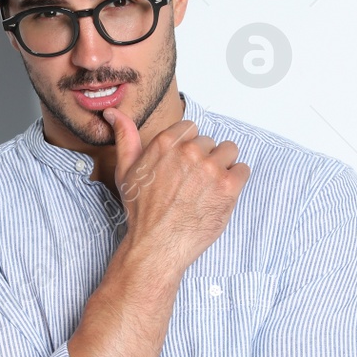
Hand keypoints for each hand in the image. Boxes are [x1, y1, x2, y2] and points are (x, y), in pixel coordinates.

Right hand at [104, 105, 249, 275]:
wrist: (158, 245)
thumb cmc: (142, 211)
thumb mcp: (126, 170)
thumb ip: (125, 137)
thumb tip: (113, 112)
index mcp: (167, 143)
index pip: (191, 129)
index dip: (188, 148)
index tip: (183, 166)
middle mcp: (190, 151)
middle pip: (210, 142)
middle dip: (204, 159)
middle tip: (193, 183)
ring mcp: (211, 168)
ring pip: (229, 152)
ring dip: (223, 166)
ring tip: (209, 187)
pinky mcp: (228, 186)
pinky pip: (243, 170)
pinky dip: (235, 181)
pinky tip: (219, 195)